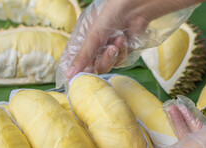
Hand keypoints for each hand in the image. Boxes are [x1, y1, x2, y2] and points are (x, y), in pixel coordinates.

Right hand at [55, 0, 203, 87]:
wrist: (135, 8)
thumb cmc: (111, 15)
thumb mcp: (93, 36)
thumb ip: (83, 57)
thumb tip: (69, 75)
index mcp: (84, 41)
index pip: (77, 61)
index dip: (77, 71)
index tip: (75, 81)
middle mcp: (95, 47)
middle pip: (94, 67)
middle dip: (103, 59)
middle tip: (110, 49)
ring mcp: (109, 50)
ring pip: (107, 66)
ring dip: (114, 54)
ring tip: (119, 40)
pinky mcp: (123, 52)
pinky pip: (119, 61)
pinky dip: (123, 52)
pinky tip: (124, 40)